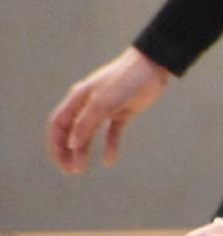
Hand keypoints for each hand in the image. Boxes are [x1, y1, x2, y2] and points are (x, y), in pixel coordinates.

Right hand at [46, 47, 171, 173]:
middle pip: (71, 132)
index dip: (55, 144)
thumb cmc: (125, 80)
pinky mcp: (123, 111)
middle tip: (70, 170)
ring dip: (83, 151)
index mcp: (78, 98)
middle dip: (67, 152)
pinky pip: (112, 132)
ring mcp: (106, 108)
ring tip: (81, 169)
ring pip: (89, 135)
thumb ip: (85, 124)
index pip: (58, 124)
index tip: (60, 162)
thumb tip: (72, 145)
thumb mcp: (102, 103)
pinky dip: (109, 146)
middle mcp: (89, 104)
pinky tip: (109, 160)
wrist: (154, 66)